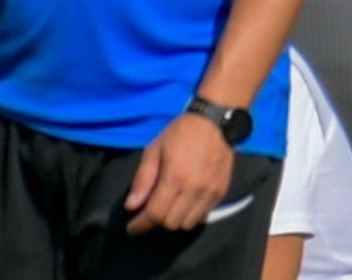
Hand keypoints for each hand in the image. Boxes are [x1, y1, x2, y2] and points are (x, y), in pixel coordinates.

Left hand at [124, 112, 233, 233]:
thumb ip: (143, 179)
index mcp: (174, 178)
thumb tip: (131, 206)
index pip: (155, 214)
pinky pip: (202, 216)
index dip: (141, 225)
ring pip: (187, 224)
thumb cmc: (179, 133)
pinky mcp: (220, 194)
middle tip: (148, 211)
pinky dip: (189, 216)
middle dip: (156, 221)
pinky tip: (183, 204)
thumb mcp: (154, 150)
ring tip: (166, 208)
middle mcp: (193, 191)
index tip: (132, 229)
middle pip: (171, 223)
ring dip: (173, 220)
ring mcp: (209, 194)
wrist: (214, 123)